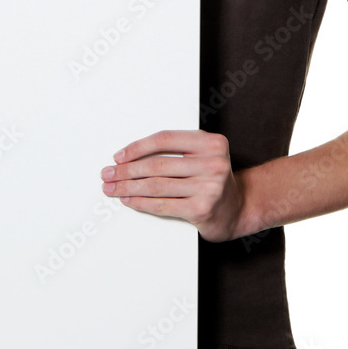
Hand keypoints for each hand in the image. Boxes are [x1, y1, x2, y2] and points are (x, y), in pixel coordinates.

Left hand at [100, 129, 243, 242]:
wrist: (239, 208)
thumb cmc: (214, 179)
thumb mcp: (203, 155)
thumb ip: (177, 150)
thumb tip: (131, 156)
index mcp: (210, 143)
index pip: (165, 139)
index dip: (138, 147)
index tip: (119, 156)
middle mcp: (212, 162)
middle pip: (157, 164)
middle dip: (127, 170)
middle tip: (108, 174)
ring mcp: (209, 187)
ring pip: (156, 185)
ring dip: (128, 187)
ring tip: (113, 188)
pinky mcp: (202, 209)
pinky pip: (162, 204)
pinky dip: (141, 202)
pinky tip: (129, 200)